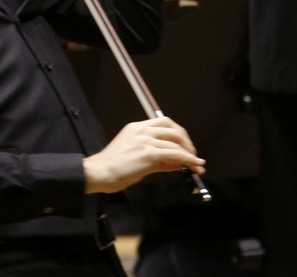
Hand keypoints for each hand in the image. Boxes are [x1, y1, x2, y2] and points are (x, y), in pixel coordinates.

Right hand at [83, 116, 204, 193]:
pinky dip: (188, 160)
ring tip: (197, 165)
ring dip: (190, 154)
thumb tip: (177, 163)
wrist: (99, 172)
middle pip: (173, 128)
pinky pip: (175, 154)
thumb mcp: (135, 157)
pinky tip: (194, 166)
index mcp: (136, 128)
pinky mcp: (148, 153)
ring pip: (176, 143)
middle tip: (193, 155)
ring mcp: (145, 141)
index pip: (164, 122)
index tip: (185, 145)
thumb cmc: (113, 168)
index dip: (178, 133)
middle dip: (187, 142)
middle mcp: (142, 130)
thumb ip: (157, 158)